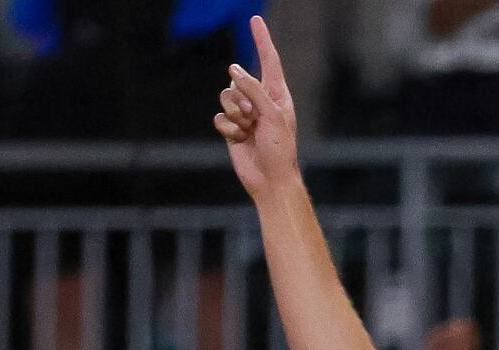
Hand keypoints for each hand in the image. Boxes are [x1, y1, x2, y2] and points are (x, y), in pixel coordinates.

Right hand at [215, 15, 304, 197]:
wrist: (270, 180)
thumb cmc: (280, 149)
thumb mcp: (272, 115)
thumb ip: (254, 89)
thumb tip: (234, 70)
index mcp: (277, 95)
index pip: (268, 61)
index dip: (261, 40)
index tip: (255, 19)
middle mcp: (260, 101)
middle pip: (238, 80)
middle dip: (242, 98)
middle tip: (254, 119)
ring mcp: (245, 114)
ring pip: (225, 97)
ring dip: (235, 114)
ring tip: (248, 129)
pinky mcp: (232, 127)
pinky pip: (219, 117)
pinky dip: (228, 128)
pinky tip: (239, 140)